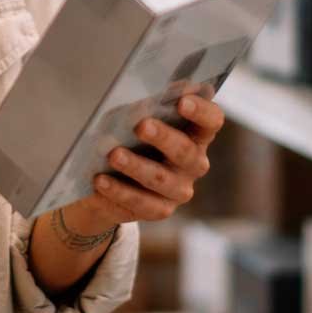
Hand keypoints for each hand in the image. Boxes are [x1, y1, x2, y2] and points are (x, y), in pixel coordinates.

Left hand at [78, 83, 225, 228]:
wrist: (105, 177)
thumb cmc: (127, 137)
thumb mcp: (133, 116)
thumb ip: (145, 108)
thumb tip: (148, 104)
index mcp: (196, 134)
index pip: (211, 121)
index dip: (201, 111)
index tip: (182, 101)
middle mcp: (194, 164)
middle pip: (185, 151)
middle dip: (163, 137)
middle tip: (141, 125)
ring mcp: (179, 190)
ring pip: (160, 179)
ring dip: (136, 166)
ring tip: (113, 155)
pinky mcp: (158, 210)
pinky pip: (139, 202)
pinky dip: (118, 191)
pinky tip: (100, 181)